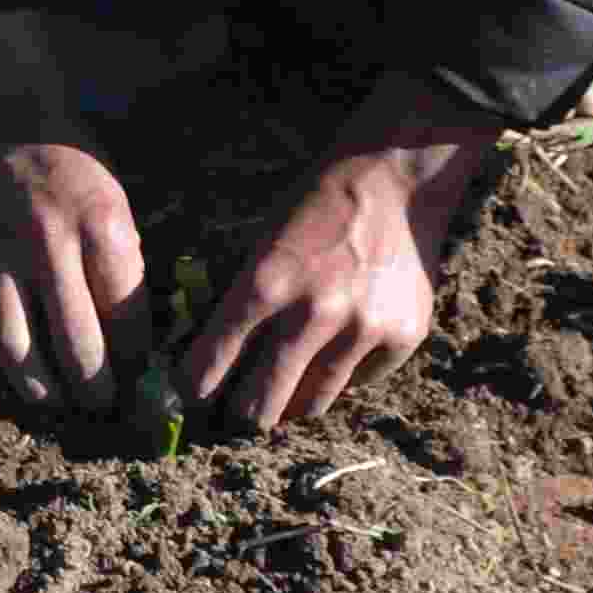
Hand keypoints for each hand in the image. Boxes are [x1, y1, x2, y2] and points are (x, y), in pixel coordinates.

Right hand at [0, 132, 149, 411]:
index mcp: (100, 224)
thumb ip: (121, 269)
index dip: (136, 359)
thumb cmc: (75, 169)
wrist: (4, 121)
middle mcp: (48, 244)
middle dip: (96, 389)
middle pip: (75, 344)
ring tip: (58, 404)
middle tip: (105, 405)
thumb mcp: (116, 205)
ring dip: (42, 390)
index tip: (142, 379)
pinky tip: (27, 366)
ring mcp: (0, 257)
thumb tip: (134, 344)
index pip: (125, 317)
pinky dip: (8, 354)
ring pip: (17, 349)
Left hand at [172, 122, 502, 429]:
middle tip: (236, 414)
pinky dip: (344, 373)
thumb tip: (206, 352)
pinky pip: (359, 381)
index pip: (209, 367)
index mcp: (264, 285)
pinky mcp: (403, 336)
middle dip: (241, 416)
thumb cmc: (315, 205)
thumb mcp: (259, 240)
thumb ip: (235, 297)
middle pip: (260, 407)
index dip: (193, 391)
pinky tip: (339, 348)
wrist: (394, 177)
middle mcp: (313, 315)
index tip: (189, 399)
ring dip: (293, 402)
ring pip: (312, 404)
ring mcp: (362, 330)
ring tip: (285, 394)